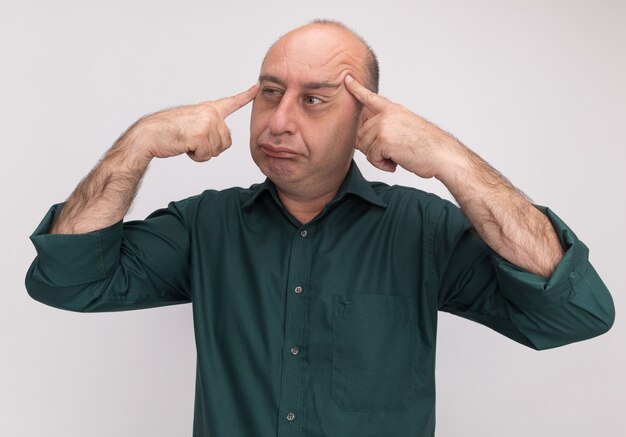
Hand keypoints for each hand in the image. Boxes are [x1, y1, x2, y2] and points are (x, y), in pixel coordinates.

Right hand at [137, 82, 258, 161]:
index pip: (231, 102)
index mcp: (208, 109)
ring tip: (186, 141)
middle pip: (226, 142)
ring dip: (202, 152)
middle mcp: (210, 113)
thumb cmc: (168, 131)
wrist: (149, 134)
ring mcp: (207, 123)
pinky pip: (206, 155)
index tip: (258, 87)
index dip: (246, 96)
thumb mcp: (193, 124)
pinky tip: (184, 145)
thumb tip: (223, 141)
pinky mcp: (201, 135)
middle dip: (211, 148)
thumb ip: (210, 127)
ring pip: (217, 150)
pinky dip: (195, 156)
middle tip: (192, 140)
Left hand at [344, 75, 460, 177]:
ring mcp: (384, 126)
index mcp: (394, 110)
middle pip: (362, 133)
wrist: (442, 154)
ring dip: (378, 157)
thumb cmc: (427, 146)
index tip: (347, 80)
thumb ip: (386, 127)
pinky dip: (382, 164)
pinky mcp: (383, 140)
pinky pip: (372, 157)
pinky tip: (396, 163)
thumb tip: (361, 138)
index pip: (371, 98)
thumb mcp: (406, 128)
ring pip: (365, 147)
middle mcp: (387, 115)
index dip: (357, 89)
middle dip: (372, 147)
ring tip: (397, 157)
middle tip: (391, 153)